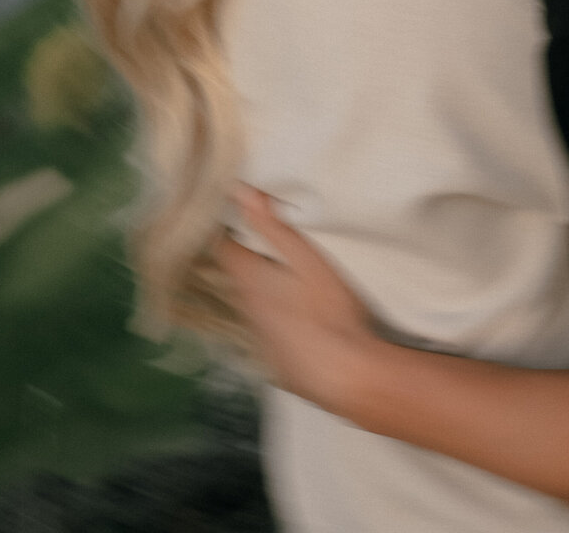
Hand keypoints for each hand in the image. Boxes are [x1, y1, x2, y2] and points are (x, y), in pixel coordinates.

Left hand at [215, 186, 379, 416]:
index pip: (222, 247)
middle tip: (263, 235)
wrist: (346, 376)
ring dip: (260, 286)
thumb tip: (239, 192)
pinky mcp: (276, 361)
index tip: (235, 210)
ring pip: (252, 303)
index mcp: (250, 281)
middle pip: (236, 276)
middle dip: (245, 255)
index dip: (226, 227)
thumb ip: (273, 226)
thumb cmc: (329, 311)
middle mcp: (247, 310)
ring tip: (281, 272)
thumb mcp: (306, 259)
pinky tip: (296, 314)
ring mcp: (260, 339)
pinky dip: (275, 314)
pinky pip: (268, 328)